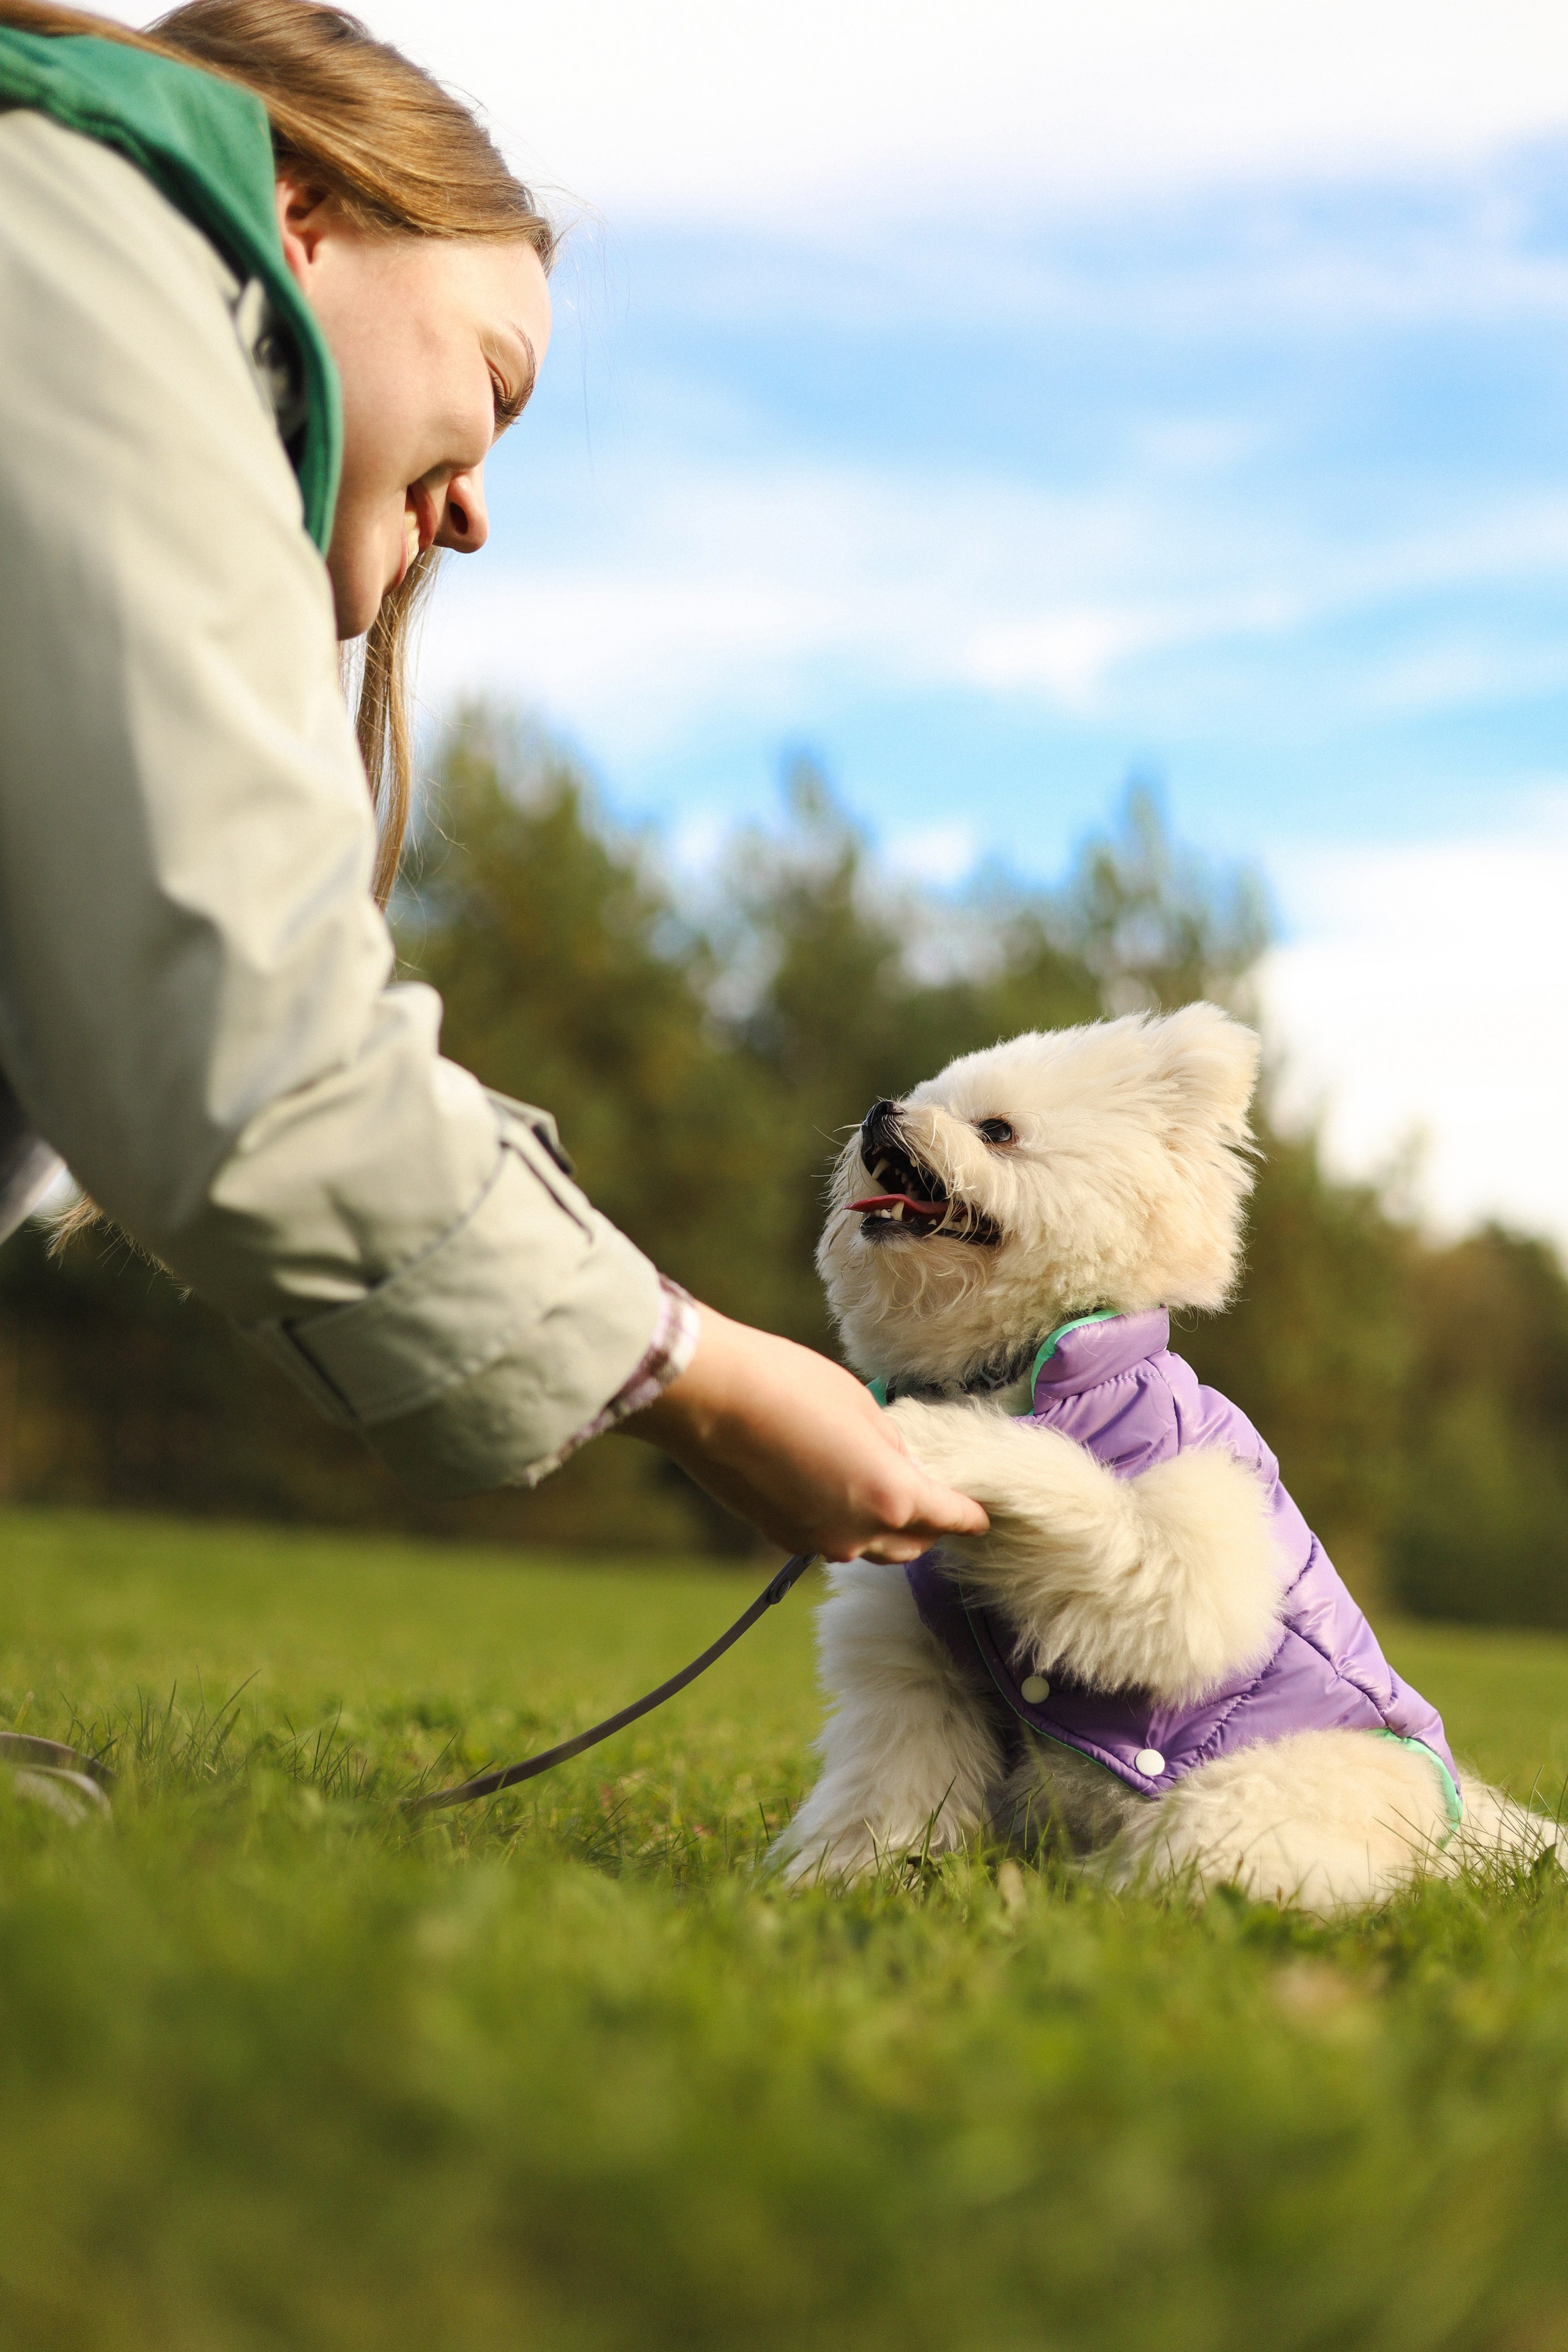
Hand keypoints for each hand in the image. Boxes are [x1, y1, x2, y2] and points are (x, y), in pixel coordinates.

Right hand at [618, 1303, 989, 1562]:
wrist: (709, 1399)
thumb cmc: (790, 1386)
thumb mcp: (862, 1405)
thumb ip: (892, 1446)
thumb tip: (901, 1464)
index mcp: (893, 1497)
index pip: (949, 1518)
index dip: (970, 1516)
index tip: (983, 1516)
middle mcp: (858, 1534)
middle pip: (911, 1544)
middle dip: (928, 1525)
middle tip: (933, 1496)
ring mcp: (816, 1542)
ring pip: (867, 1546)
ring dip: (881, 1525)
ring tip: (876, 1487)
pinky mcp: (779, 1538)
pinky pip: (826, 1537)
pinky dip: (839, 1520)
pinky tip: (827, 1485)